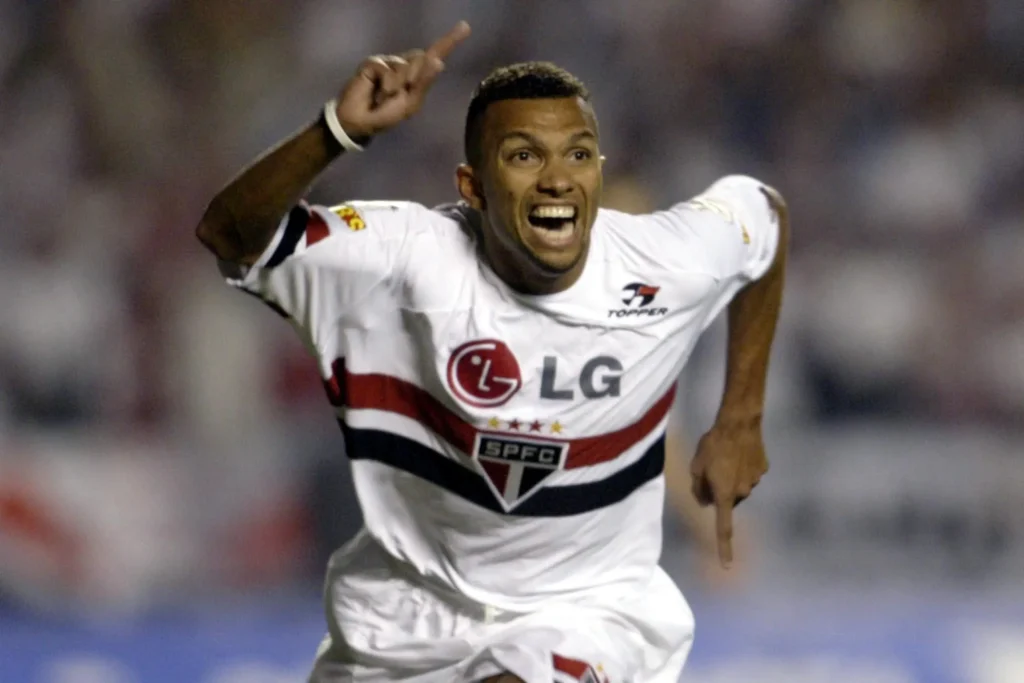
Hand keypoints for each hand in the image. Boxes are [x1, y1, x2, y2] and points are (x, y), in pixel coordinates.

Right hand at [334, 21, 470, 139]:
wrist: (361, 121)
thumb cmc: (387, 115)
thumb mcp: (410, 103)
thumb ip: (423, 83)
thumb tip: (438, 62)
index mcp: (417, 76)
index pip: (434, 55)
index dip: (449, 41)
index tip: (465, 27)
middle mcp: (405, 64)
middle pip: (421, 58)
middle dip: (415, 78)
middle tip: (401, 93)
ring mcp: (389, 61)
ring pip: (403, 65)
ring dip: (396, 86)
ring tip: (385, 97)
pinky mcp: (373, 62)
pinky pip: (385, 68)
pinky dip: (384, 84)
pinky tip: (377, 94)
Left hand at [689, 420, 767, 567]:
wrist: (739, 423)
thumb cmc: (712, 444)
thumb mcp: (696, 466)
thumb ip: (699, 488)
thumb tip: (705, 502)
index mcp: (724, 495)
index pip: (723, 527)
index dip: (725, 548)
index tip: (727, 566)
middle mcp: (742, 492)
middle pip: (730, 498)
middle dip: (721, 489)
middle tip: (713, 467)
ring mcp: (755, 480)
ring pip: (741, 485)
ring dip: (733, 476)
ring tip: (726, 454)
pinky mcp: (763, 468)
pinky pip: (751, 472)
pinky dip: (745, 465)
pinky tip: (740, 450)